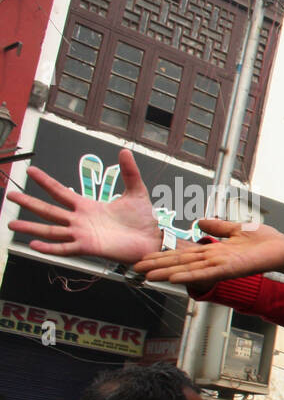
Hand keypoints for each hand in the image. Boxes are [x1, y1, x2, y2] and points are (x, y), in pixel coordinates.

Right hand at [5, 149, 162, 263]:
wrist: (153, 239)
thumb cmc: (144, 219)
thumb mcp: (136, 191)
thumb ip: (129, 172)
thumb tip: (125, 150)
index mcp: (87, 206)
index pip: (60, 191)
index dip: (45, 181)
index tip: (30, 170)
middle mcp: (80, 220)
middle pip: (48, 210)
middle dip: (29, 203)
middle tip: (9, 196)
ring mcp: (82, 235)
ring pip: (51, 230)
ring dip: (31, 228)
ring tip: (11, 224)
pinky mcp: (88, 248)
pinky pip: (65, 248)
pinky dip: (49, 248)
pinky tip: (33, 245)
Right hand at [134, 219, 283, 282]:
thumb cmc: (265, 241)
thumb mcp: (236, 228)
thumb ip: (217, 226)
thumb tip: (199, 221)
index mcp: (214, 251)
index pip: (184, 253)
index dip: (164, 255)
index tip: (144, 256)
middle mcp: (214, 260)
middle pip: (181, 262)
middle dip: (158, 266)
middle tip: (135, 270)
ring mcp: (221, 266)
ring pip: (189, 269)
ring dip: (168, 273)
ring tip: (149, 276)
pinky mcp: (231, 269)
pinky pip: (208, 273)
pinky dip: (191, 275)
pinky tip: (175, 278)